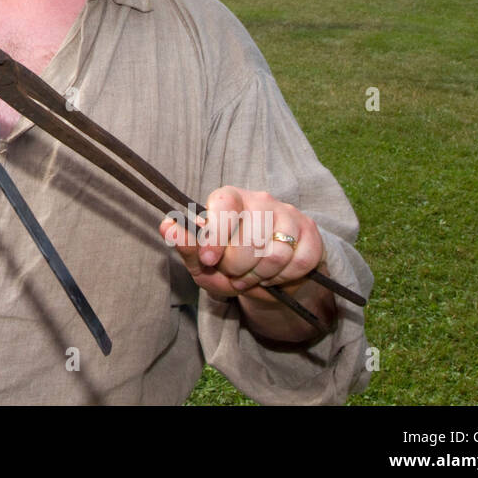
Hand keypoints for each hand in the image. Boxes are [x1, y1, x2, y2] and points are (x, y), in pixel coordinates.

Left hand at [159, 186, 333, 339]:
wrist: (268, 279)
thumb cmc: (228, 266)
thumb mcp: (203, 263)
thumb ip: (187, 246)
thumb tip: (167, 226)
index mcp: (228, 198)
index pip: (224, 207)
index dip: (215, 236)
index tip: (208, 260)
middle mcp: (259, 199)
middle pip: (248, 239)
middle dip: (237, 267)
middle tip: (234, 274)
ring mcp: (287, 213)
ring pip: (275, 253)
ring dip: (261, 276)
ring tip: (252, 276)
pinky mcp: (310, 231)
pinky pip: (299, 261)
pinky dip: (285, 277)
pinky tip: (276, 275)